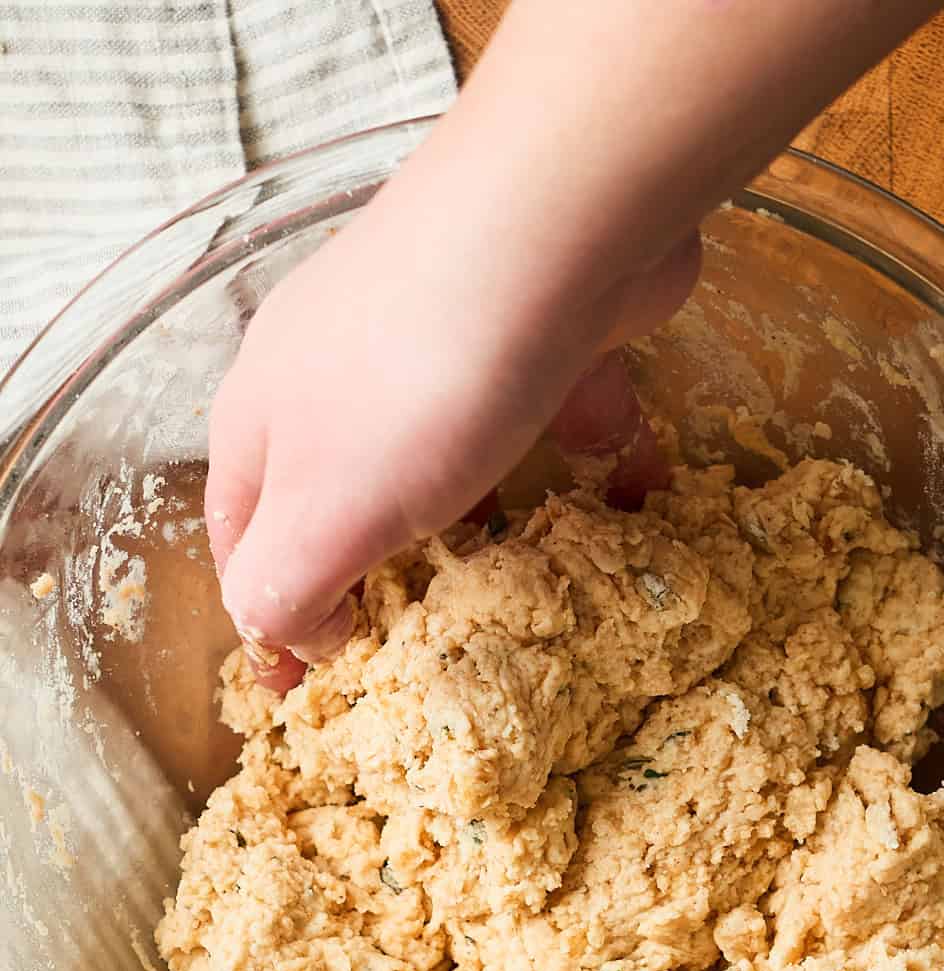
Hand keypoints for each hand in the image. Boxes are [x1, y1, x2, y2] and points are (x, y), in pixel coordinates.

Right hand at [206, 154, 697, 692]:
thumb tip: (288, 635)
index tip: (310, 701)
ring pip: (457, 470)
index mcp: (267, 425)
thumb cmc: (417, 383)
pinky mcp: (540, 335)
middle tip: (430, 658)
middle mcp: (340, 382)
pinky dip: (590, 473)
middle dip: (385, 584)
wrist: (552, 223)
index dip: (271, 626)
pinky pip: (557, 420)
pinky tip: (627, 511)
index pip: (243, 547)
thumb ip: (284, 588)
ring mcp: (442, 352)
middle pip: (347, 509)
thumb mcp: (323, 513)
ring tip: (526, 603)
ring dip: (487, 535)